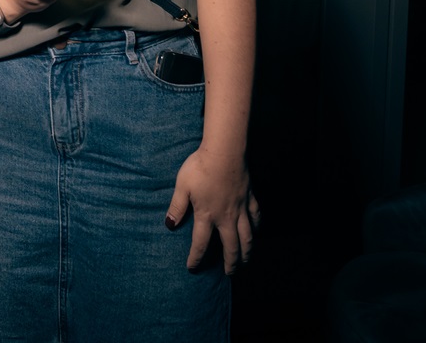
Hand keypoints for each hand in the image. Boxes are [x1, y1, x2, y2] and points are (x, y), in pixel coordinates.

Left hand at [165, 146, 259, 274]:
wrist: (225, 152)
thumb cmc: (200, 167)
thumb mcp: (182, 186)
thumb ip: (176, 206)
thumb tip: (169, 225)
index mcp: (207, 215)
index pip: (201, 243)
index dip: (196, 258)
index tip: (192, 268)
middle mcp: (226, 217)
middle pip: (231, 246)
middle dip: (230, 263)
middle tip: (229, 273)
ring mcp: (241, 208)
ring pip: (248, 237)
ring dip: (247, 251)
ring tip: (245, 261)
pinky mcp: (250, 198)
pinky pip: (256, 217)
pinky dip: (257, 227)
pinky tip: (256, 231)